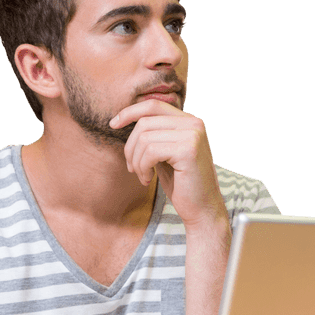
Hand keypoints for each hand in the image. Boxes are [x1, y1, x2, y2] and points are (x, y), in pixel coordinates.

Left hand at [111, 99, 228, 229]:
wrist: (202, 209)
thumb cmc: (181, 184)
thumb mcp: (164, 154)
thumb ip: (153, 135)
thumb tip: (124, 118)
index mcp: (189, 121)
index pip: (153, 106)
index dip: (130, 112)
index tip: (112, 124)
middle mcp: (194, 123)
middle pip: (145, 122)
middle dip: (130, 147)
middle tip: (132, 168)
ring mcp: (193, 135)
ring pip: (145, 138)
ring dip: (136, 161)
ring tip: (143, 176)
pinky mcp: (188, 150)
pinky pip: (150, 152)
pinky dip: (143, 167)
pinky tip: (149, 179)